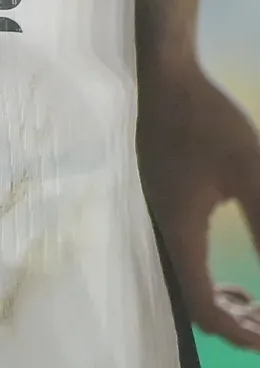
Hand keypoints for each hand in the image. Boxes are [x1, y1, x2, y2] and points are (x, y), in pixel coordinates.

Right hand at [140, 38, 259, 348]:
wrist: (164, 77)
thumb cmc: (207, 121)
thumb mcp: (249, 171)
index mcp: (182, 230)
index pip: (203, 304)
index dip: (237, 332)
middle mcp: (164, 230)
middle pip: (195, 301)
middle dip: (236, 322)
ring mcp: (160, 217)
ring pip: (189, 282)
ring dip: (225, 302)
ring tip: (254, 303)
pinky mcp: (164, 204)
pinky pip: (187, 260)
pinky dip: (213, 279)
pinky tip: (235, 272)